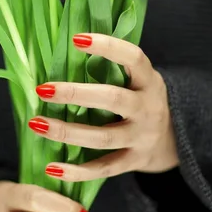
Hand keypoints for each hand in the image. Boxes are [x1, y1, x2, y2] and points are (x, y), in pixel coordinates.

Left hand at [30, 33, 178, 180]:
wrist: (175, 140)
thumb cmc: (141, 100)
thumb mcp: (137, 80)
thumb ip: (112, 68)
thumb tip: (63, 50)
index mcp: (149, 81)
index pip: (134, 58)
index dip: (108, 47)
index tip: (76, 39)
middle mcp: (148, 109)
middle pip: (113, 99)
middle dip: (76, 94)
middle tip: (43, 89)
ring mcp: (142, 138)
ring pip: (104, 137)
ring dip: (67, 132)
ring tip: (36, 124)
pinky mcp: (133, 161)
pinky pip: (104, 169)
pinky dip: (77, 172)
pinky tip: (52, 168)